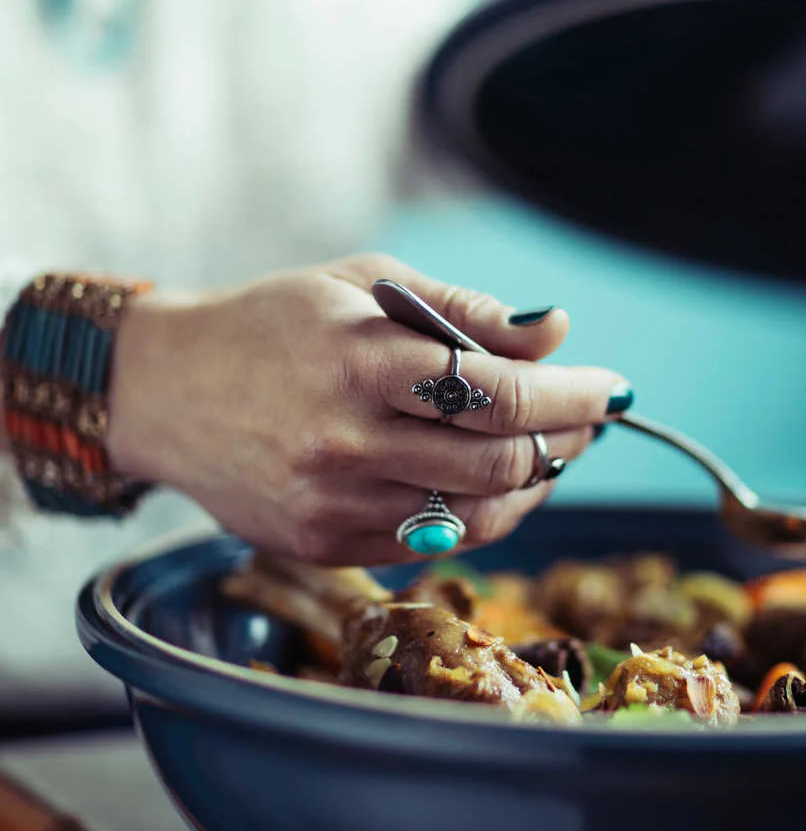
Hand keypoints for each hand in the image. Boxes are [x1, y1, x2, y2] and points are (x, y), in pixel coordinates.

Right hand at [105, 254, 630, 565]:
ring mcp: (334, 506)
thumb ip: (464, 312)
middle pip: (502, 462)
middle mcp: (347, 444)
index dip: (574, 394)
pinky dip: (486, 512)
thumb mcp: (363, 285)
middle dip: (568, 438)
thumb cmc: (273, 324)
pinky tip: (495, 479)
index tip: (614, 387)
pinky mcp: (325, 546)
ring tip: (551, 446)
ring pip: (480, 515)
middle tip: (590, 416)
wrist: (166, 392)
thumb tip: (556, 332)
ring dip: (536, 482)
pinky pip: (436, 540)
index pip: (500, 394)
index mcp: (360, 363)